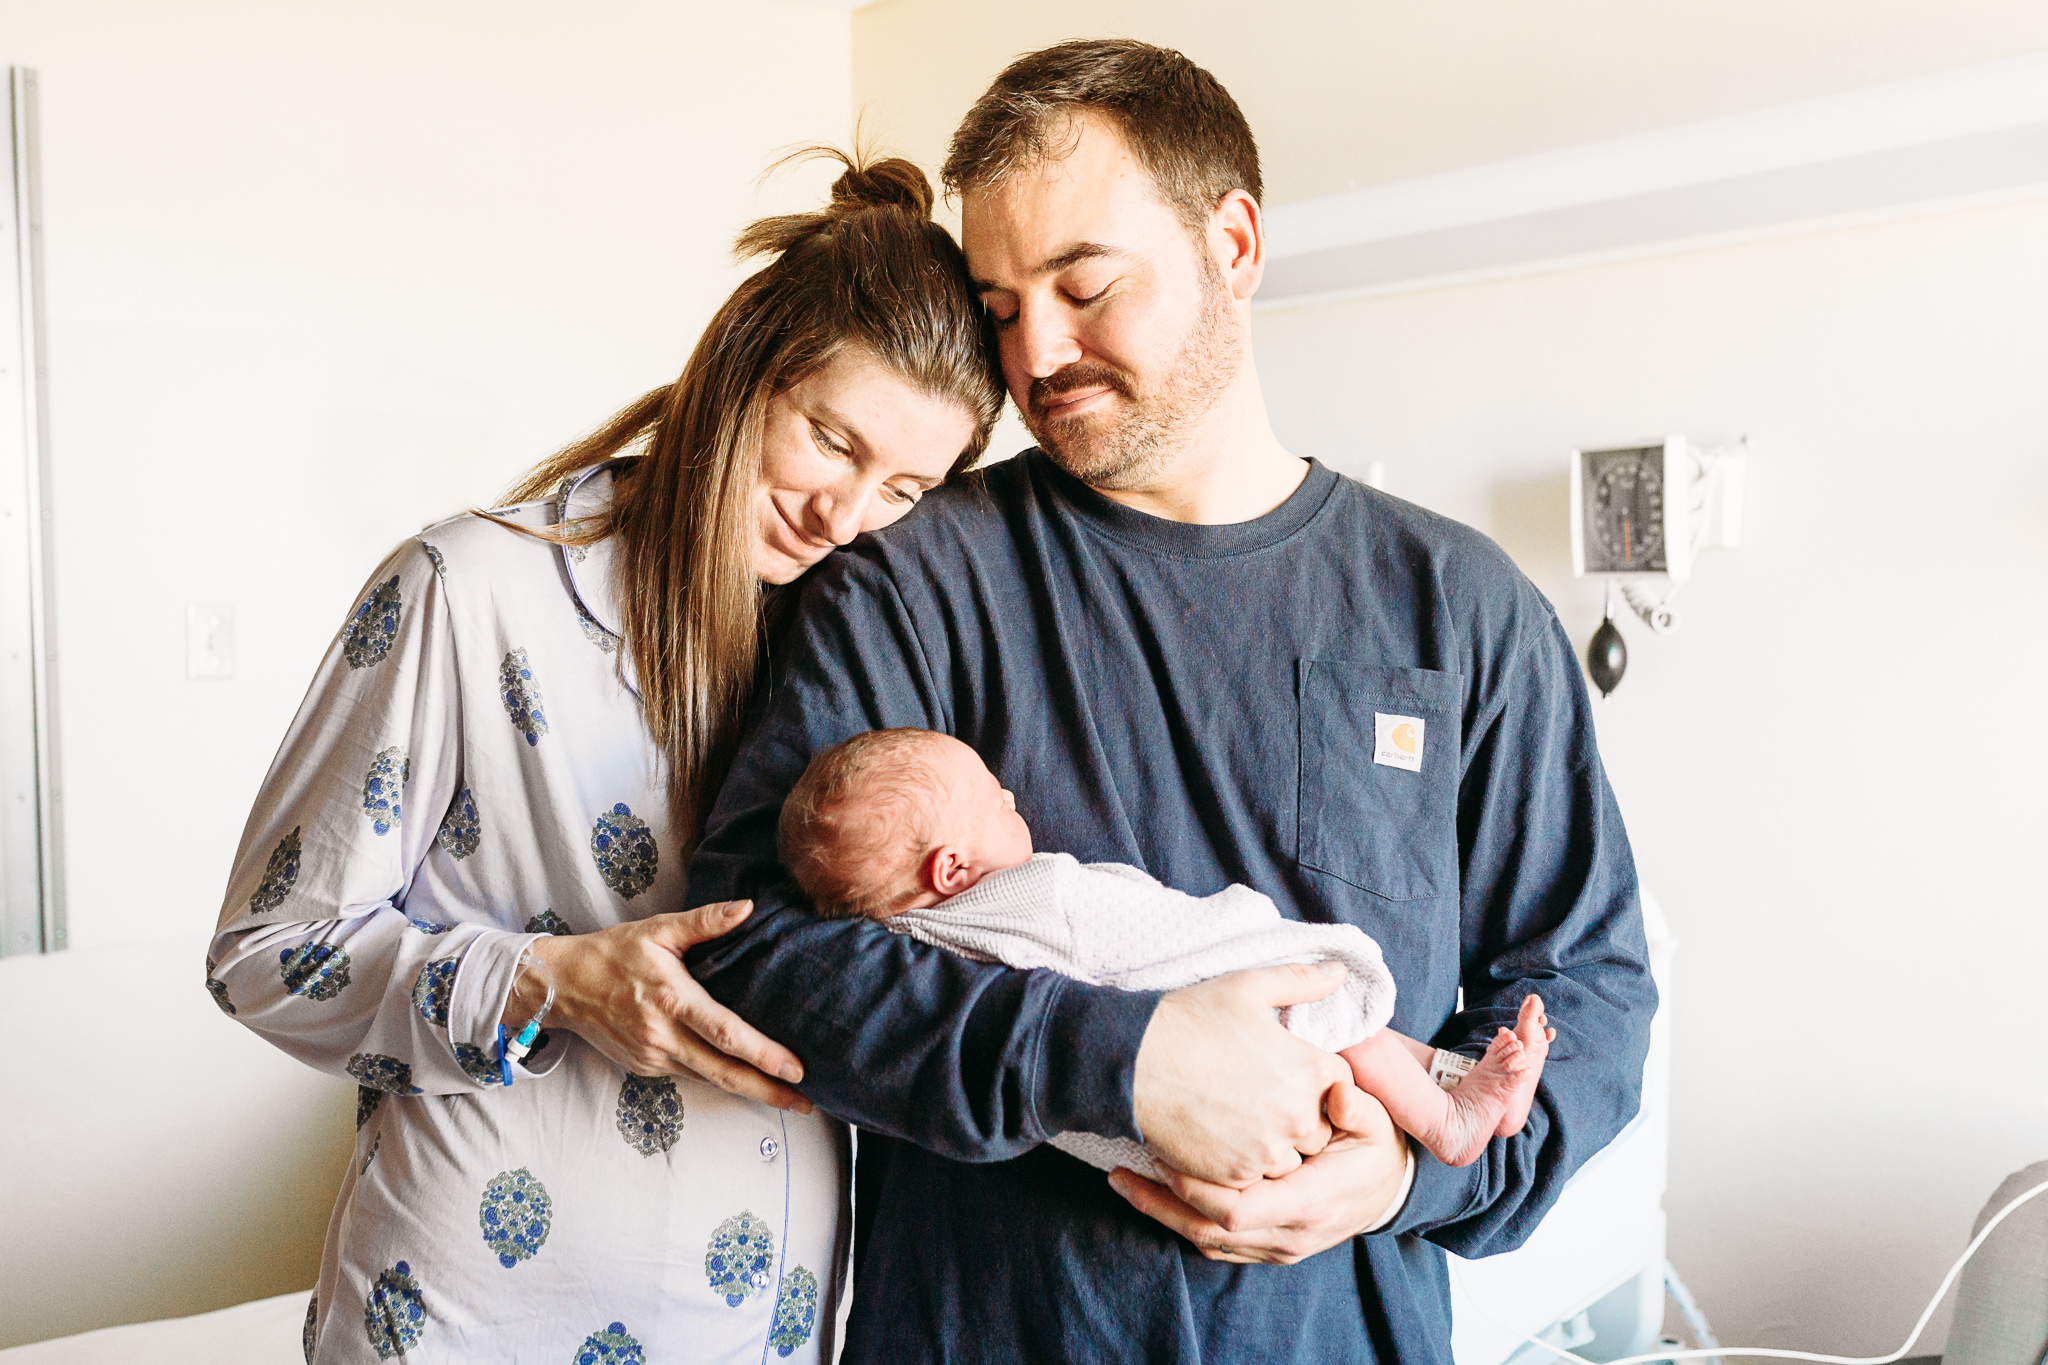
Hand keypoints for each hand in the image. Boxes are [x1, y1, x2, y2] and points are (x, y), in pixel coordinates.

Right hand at [510, 901, 811, 1112]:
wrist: (564, 985)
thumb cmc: (614, 952)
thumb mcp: (659, 930)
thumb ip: (706, 921)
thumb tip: (747, 907)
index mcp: (672, 999)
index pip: (725, 1033)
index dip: (763, 1055)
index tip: (796, 1070)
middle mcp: (664, 1035)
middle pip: (724, 1072)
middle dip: (768, 1090)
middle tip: (806, 1103)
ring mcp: (654, 1056)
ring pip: (710, 1080)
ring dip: (749, 1092)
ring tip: (788, 1100)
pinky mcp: (647, 1067)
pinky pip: (692, 1076)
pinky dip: (721, 1081)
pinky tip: (747, 1083)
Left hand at [1109, 1082, 1409, 1263]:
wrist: (1389, 1190)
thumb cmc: (1375, 1147)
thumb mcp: (1376, 1121)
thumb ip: (1356, 1106)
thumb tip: (1338, 1094)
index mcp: (1309, 1202)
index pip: (1238, 1210)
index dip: (1195, 1187)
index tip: (1162, 1155)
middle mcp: (1289, 1234)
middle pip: (1210, 1232)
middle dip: (1161, 1204)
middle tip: (1120, 1172)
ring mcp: (1278, 1247)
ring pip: (1207, 1243)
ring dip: (1162, 1215)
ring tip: (1122, 1182)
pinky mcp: (1268, 1247)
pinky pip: (1216, 1244)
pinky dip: (1182, 1221)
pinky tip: (1154, 1194)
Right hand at [1131, 962, 1355, 1185]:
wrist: (1134, 1065)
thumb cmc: (1191, 1020)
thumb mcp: (1249, 987)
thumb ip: (1302, 980)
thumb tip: (1339, 970)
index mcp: (1311, 1070)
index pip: (1341, 1085)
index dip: (1314, 1077)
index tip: (1284, 1070)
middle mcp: (1299, 1117)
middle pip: (1319, 1128)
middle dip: (1298, 1116)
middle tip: (1258, 1095)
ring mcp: (1267, 1152)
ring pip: (1289, 1158)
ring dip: (1273, 1144)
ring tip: (1238, 1117)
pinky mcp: (1236, 1177)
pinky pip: (1255, 1178)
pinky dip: (1241, 1162)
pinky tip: (1218, 1135)